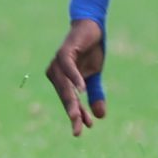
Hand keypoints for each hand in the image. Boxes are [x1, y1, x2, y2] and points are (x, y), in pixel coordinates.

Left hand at [47, 19, 107, 134]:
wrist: (92, 27)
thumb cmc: (91, 51)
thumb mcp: (95, 75)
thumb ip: (95, 94)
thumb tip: (100, 116)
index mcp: (63, 81)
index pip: (70, 102)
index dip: (77, 115)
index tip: (83, 129)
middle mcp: (57, 73)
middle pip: (65, 97)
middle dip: (73, 114)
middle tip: (78, 130)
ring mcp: (59, 63)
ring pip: (64, 86)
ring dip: (71, 101)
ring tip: (76, 116)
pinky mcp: (64, 52)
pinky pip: (67, 67)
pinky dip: (74, 78)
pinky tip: (81, 90)